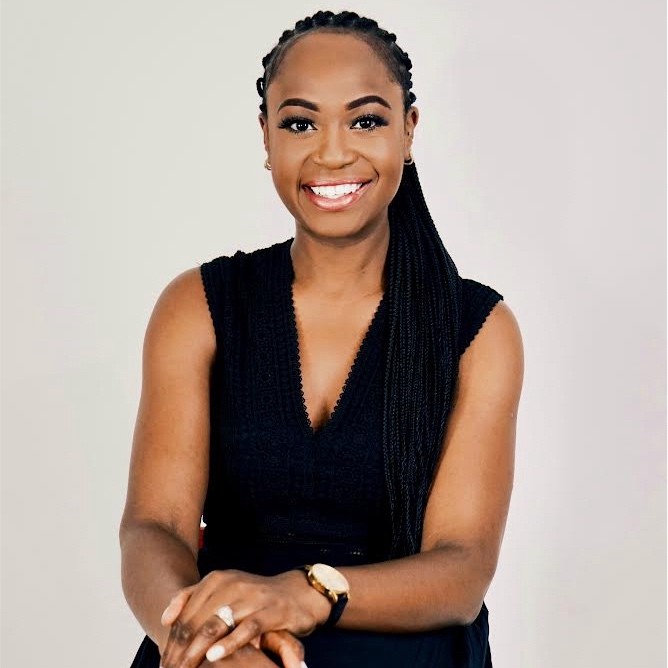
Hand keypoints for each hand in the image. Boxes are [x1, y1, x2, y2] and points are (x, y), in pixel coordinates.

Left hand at [159, 569, 330, 667]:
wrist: (298, 593)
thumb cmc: (255, 598)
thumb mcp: (224, 592)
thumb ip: (195, 599)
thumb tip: (164, 618)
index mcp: (217, 579)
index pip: (185, 611)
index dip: (171, 639)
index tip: (164, 660)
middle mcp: (231, 584)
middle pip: (196, 621)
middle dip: (180, 650)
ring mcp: (251, 597)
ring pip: (215, 625)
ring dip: (196, 651)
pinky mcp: (270, 610)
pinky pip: (246, 629)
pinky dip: (228, 643)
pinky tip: (213, 657)